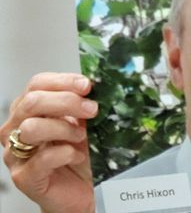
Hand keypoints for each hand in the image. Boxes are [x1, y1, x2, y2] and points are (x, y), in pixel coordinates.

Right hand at [1, 72, 97, 212]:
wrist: (81, 191)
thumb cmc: (79, 155)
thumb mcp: (83, 123)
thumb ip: (82, 105)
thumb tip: (93, 86)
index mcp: (29, 111)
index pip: (36, 85)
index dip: (62, 81)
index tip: (87, 85)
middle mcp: (16, 130)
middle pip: (32, 102)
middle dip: (67, 102)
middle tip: (92, 109)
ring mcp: (16, 154)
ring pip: (31, 128)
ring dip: (63, 128)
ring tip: (81, 136)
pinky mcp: (24, 177)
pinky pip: (41, 159)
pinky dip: (65, 153)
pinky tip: (77, 156)